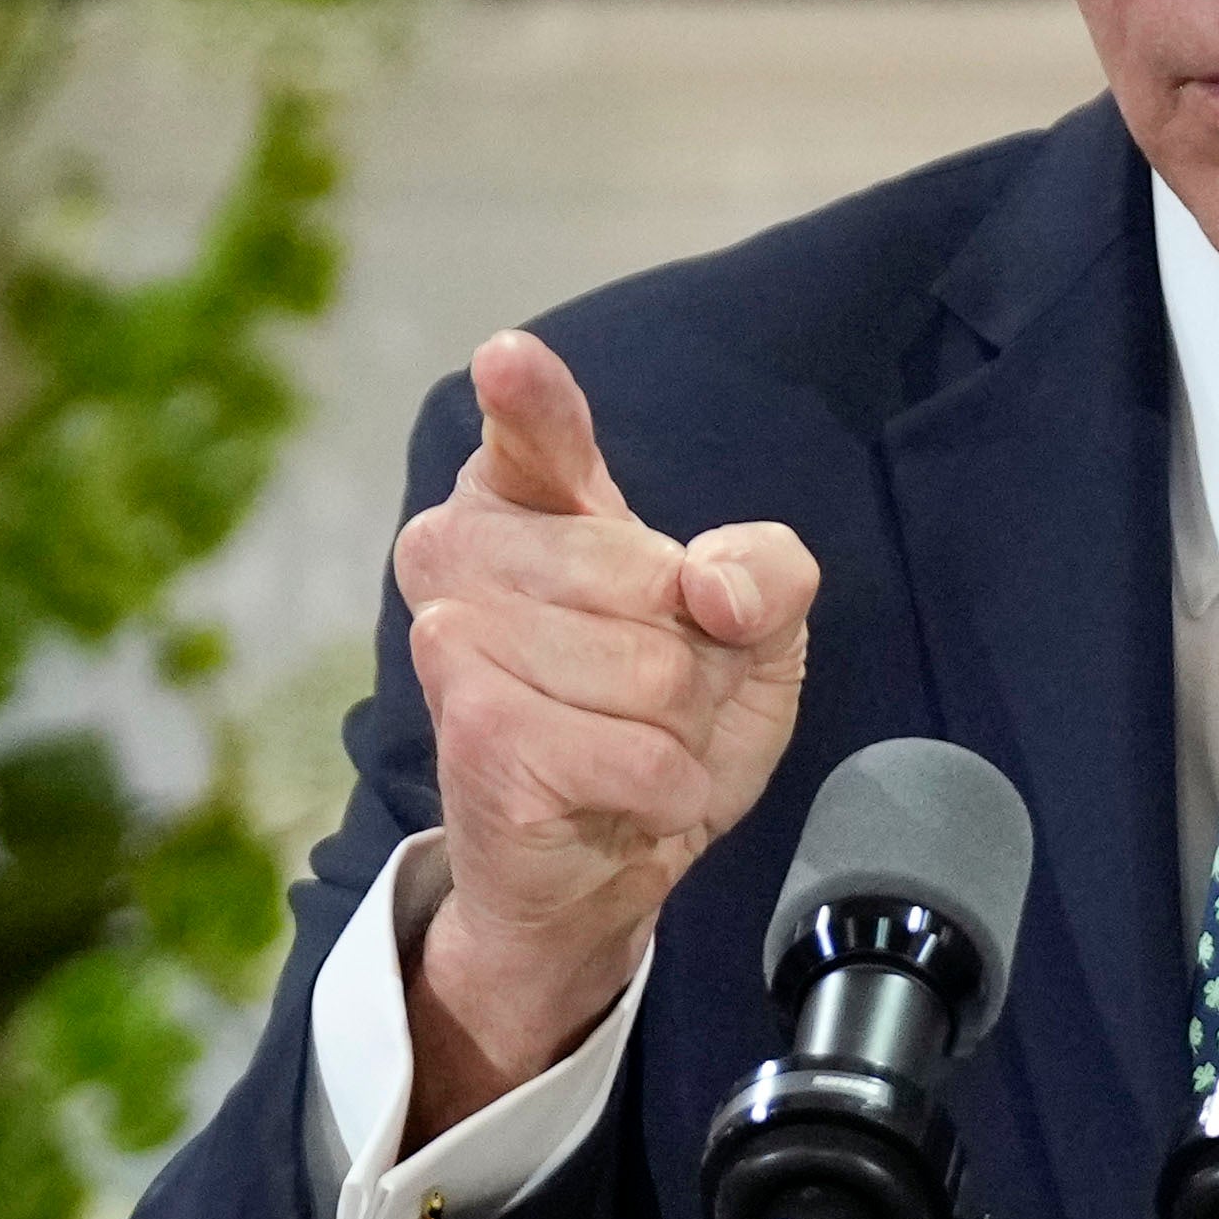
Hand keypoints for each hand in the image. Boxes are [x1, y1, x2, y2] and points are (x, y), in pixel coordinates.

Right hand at [396, 330, 817, 1127]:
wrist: (601, 857)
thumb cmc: (657, 720)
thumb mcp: (754, 629)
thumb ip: (767, 570)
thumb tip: (709, 593)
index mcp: (520, 496)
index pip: (532, 428)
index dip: (530, 399)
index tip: (510, 361)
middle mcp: (456, 551)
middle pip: (650, 575)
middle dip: (692, 657)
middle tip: (651, 698)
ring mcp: (452, 642)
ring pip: (649, 671)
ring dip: (678, 732)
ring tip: (630, 747)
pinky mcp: (473, 734)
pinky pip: (633, 754)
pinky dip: (664, 788)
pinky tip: (625, 795)